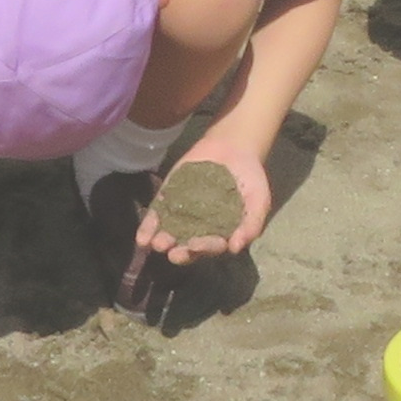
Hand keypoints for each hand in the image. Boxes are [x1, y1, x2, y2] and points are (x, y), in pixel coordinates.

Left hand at [139, 126, 272, 266]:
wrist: (234, 147)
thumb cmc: (250, 178)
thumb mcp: (258, 201)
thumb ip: (251, 224)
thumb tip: (235, 248)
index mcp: (221, 234)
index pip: (210, 247)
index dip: (204, 248)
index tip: (195, 245)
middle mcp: (200, 229)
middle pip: (188, 247)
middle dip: (180, 252)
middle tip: (173, 253)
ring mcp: (182, 214)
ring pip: (170, 234)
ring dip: (162, 242)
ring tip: (156, 244)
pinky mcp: (169, 198)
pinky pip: (157, 215)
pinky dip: (149, 227)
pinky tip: (142, 237)